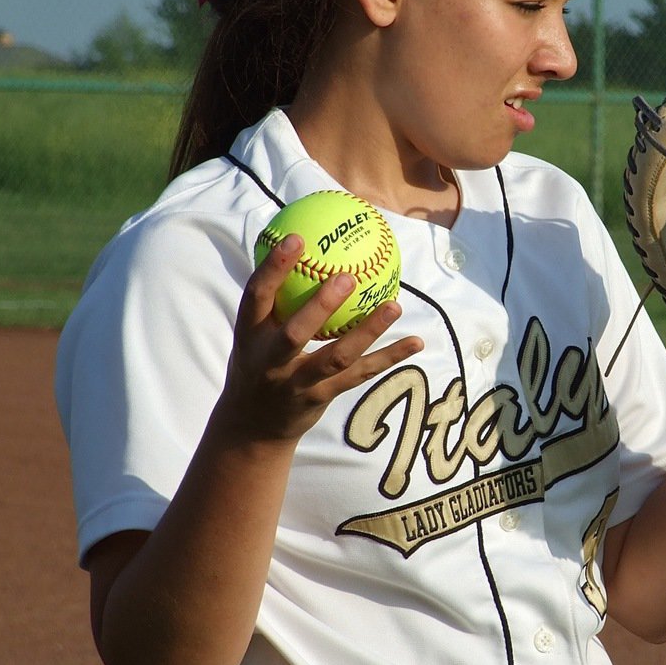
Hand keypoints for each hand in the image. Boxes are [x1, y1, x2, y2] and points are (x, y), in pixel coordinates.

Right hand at [219, 234, 422, 443]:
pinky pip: (360, 375)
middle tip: (348, 277)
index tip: (297, 238)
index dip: (274, 268)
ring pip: (336, 357)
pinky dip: (389, 358)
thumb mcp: (253, 333)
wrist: (251, 426)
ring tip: (394, 306)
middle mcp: (270, 361)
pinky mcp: (322, 398)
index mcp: (250, 336)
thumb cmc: (258, 363)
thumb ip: (274, 298)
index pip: (257, 297)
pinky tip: (415, 342)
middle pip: (295, 333)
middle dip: (320, 306)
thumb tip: (301, 244)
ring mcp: (297, 383)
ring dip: (368, 332)